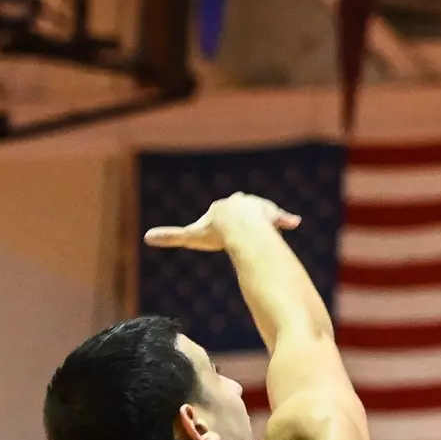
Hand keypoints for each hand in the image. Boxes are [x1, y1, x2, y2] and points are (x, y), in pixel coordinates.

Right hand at [144, 192, 299, 251]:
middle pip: (241, 208)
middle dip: (241, 217)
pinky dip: (285, 220)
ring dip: (262, 220)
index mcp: (221, 207)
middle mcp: (241, 202)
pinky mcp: (273, 214)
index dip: (218, 222)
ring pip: (261, 212)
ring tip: (264, 232)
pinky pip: (280, 217)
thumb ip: (171, 237)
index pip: (219, 212)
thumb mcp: (191, 236)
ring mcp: (258, 207)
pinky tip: (294, 222)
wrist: (240, 229)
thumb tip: (146, 237)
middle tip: (240, 230)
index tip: (219, 231)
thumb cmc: (216, 233)